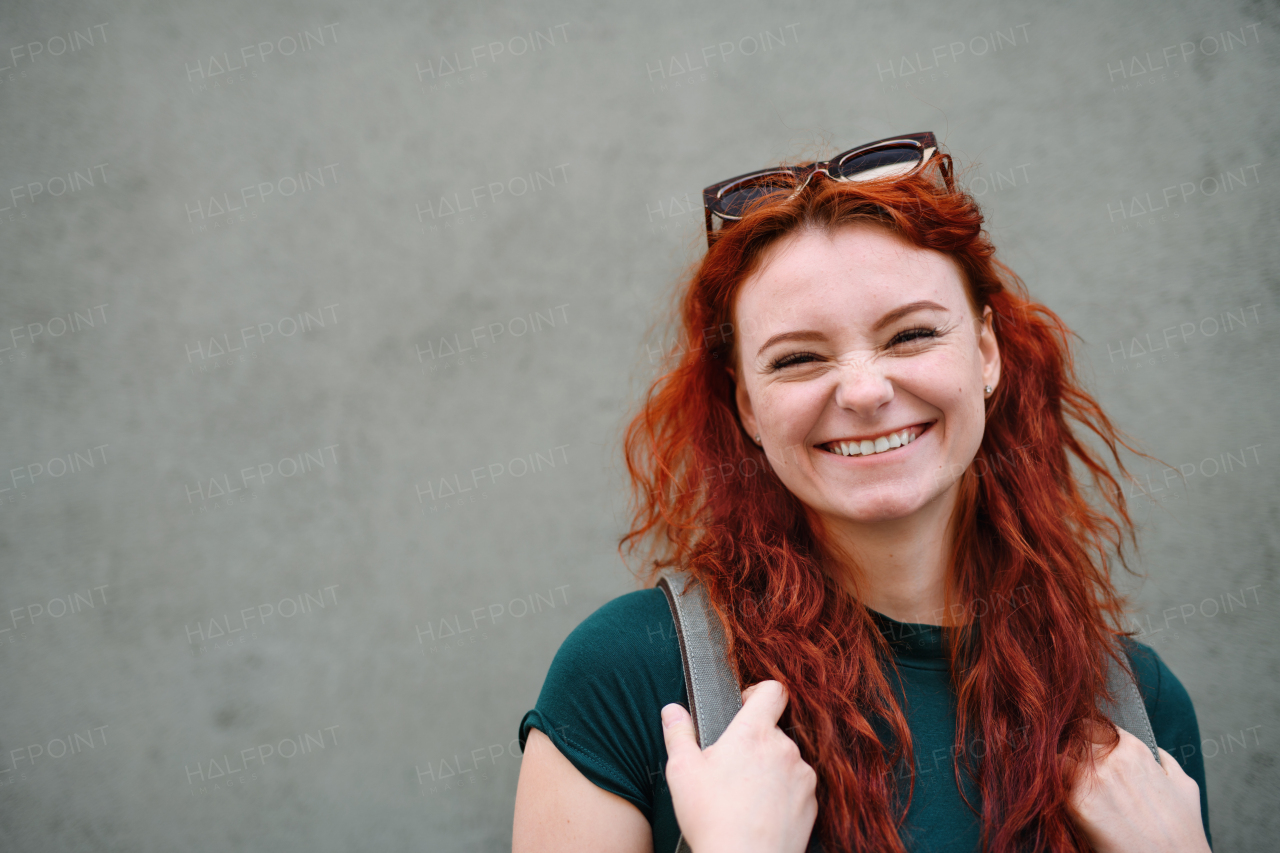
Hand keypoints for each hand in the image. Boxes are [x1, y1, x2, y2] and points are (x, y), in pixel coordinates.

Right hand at [661, 680, 817, 852]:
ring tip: (745, 795)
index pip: (773, 690)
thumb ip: (679, 734)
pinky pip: (797, 786)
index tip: (744, 706)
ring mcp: (802, 775)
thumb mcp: (682, 772)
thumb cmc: (713, 819)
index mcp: (754, 733)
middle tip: (731, 767)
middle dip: (755, 742)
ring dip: (770, 768)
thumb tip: (672, 711)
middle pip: (773, 730)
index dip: (758, 692)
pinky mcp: (812, 802)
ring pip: (785, 759)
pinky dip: (783, 793)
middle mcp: (784, 748)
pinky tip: (761, 812)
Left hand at [1064, 722, 1209, 852]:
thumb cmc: (1182, 832)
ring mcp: (1091, 778)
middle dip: (1067, 745)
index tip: (1080, 744)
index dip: (1085, 734)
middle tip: (1067, 762)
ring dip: (1056, 764)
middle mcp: (1110, 758)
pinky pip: (1054, 783)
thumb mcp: (1183, 785)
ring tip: (1061, 780)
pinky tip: (1057, 796)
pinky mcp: (1077, 803)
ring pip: (1057, 755)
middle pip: (1071, 735)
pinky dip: (1052, 787)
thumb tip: (1152, 751)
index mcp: (1133, 749)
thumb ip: (1163, 761)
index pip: (1094, 724)